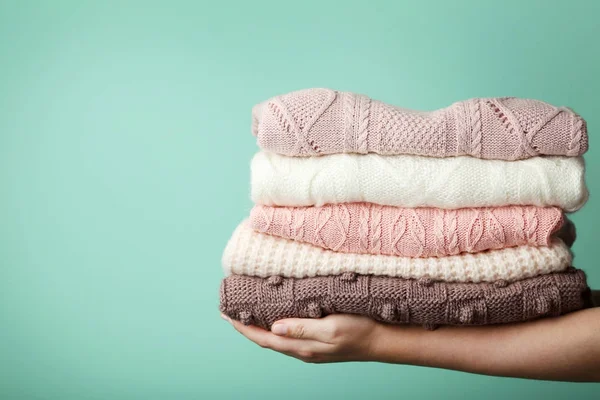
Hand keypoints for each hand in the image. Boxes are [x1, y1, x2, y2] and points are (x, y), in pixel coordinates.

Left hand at [222, 313, 381, 362]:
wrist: (381, 341)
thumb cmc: (360, 331)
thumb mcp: (332, 327)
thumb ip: (303, 328)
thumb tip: (274, 327)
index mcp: (303, 347)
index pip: (264, 338)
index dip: (244, 328)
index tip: (227, 315)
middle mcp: (303, 350)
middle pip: (266, 339)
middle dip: (246, 327)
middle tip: (230, 312)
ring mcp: (310, 348)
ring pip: (276, 338)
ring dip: (259, 327)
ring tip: (247, 313)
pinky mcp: (317, 343)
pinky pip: (289, 336)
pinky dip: (275, 326)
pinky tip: (274, 317)